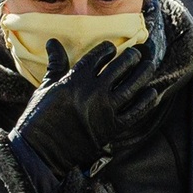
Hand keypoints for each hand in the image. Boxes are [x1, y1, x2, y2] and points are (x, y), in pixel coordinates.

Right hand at [12, 39, 151, 175]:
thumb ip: (56, 63)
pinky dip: (146, 102)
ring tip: (149, 65)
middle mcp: (94, 91)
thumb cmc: (40, 117)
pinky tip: (152, 92)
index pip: (98, 56)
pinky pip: (135, 112)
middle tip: (137, 53)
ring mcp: (105, 110)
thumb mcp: (46, 86)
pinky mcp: (112, 128)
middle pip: (120, 67)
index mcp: (76, 78)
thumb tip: (53, 42)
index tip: (112, 48)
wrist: (41, 150)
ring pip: (131, 86)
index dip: (108, 48)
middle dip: (131, 57)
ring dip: (143, 73)